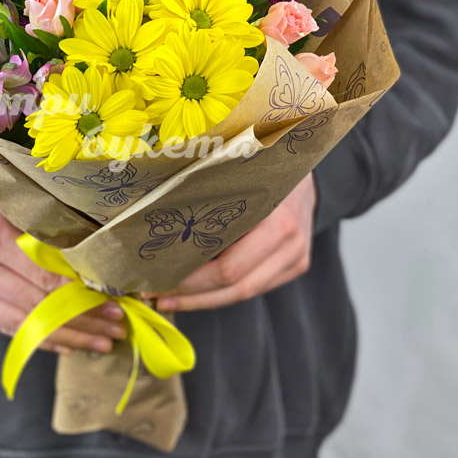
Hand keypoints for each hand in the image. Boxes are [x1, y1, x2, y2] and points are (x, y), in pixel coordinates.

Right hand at [0, 151, 125, 353]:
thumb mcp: (9, 195)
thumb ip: (44, 226)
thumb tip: (92, 258)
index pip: (47, 280)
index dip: (85, 297)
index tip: (116, 303)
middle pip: (39, 308)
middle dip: (83, 323)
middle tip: (117, 328)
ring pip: (23, 325)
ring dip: (65, 337)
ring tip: (100, 342)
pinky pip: (3, 327)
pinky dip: (36, 337)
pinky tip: (65, 342)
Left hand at [147, 173, 316, 311]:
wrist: (302, 158)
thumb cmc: (260, 161)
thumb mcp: (236, 173)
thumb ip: (208, 198)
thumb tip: (158, 220)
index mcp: (277, 221)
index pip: (228, 269)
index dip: (189, 282)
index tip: (154, 281)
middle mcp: (291, 243)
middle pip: (235, 287)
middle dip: (191, 296)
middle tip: (154, 296)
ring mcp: (296, 256)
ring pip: (244, 293)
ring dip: (203, 299)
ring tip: (167, 298)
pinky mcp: (295, 264)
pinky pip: (254, 286)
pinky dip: (222, 291)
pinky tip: (195, 291)